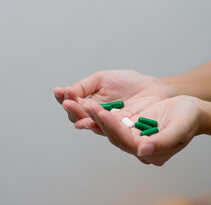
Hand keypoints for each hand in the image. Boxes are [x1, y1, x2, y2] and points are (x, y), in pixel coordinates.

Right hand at [53, 70, 169, 134]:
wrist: (152, 88)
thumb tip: (66, 92)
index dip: (64, 98)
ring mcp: (108, 125)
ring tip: (72, 108)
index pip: (73, 103)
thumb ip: (84, 86)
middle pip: (78, 117)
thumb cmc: (128, 82)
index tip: (58, 90)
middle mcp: (96, 117)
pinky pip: (107, 129)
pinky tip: (88, 121)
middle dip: (70, 107)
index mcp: (90, 104)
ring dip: (79, 116)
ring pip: (90, 124)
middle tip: (66, 100)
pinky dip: (96, 124)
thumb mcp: (102, 79)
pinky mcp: (122, 131)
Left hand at [82, 95, 202, 165]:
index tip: (100, 112)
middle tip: (81, 105)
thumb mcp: (180, 128)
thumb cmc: (190, 118)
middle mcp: (139, 146)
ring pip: (109, 128)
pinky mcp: (131, 126)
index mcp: (150, 151)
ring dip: (94, 115)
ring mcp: (134, 136)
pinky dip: (101, 112)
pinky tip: (90, 103)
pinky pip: (112, 121)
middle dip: (95, 120)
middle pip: (113, 135)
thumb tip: (142, 151)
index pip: (126, 140)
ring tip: (80, 102)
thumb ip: (163, 141)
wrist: (194, 110)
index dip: (112, 126)